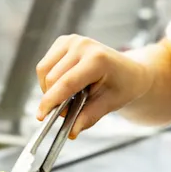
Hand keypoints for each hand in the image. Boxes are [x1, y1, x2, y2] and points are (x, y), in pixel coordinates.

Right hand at [35, 35, 152, 137]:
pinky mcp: (64, 41)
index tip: (41, 117)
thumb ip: (89, 116)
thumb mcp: (110, 104)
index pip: (66, 83)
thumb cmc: (122, 86)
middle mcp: (82, 45)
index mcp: (97, 59)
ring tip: (67, 96)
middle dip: (53, 99)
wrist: (129, 70)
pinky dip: (48, 79)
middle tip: (67, 111)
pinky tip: (64, 83)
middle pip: (51, 78)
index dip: (51, 101)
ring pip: (44, 70)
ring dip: (49, 89)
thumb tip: (71, 132)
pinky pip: (45, 64)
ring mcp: (72, 40)